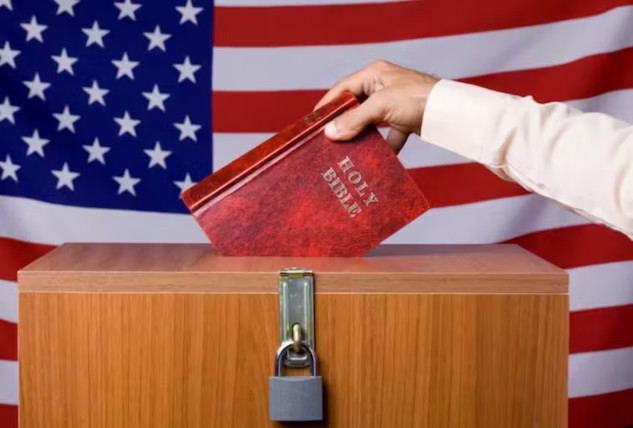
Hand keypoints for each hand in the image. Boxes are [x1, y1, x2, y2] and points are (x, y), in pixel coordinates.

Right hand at [314, 60, 439, 152]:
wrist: (452, 112)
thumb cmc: (417, 98)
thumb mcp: (381, 106)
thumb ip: (355, 119)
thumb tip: (330, 133)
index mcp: (374, 74)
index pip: (343, 88)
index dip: (328, 104)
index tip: (314, 122)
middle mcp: (383, 85)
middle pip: (355, 105)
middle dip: (343, 123)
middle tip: (327, 138)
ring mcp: (395, 103)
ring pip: (371, 121)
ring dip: (361, 136)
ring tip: (346, 150)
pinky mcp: (406, 118)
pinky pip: (389, 134)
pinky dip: (384, 146)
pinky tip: (378, 158)